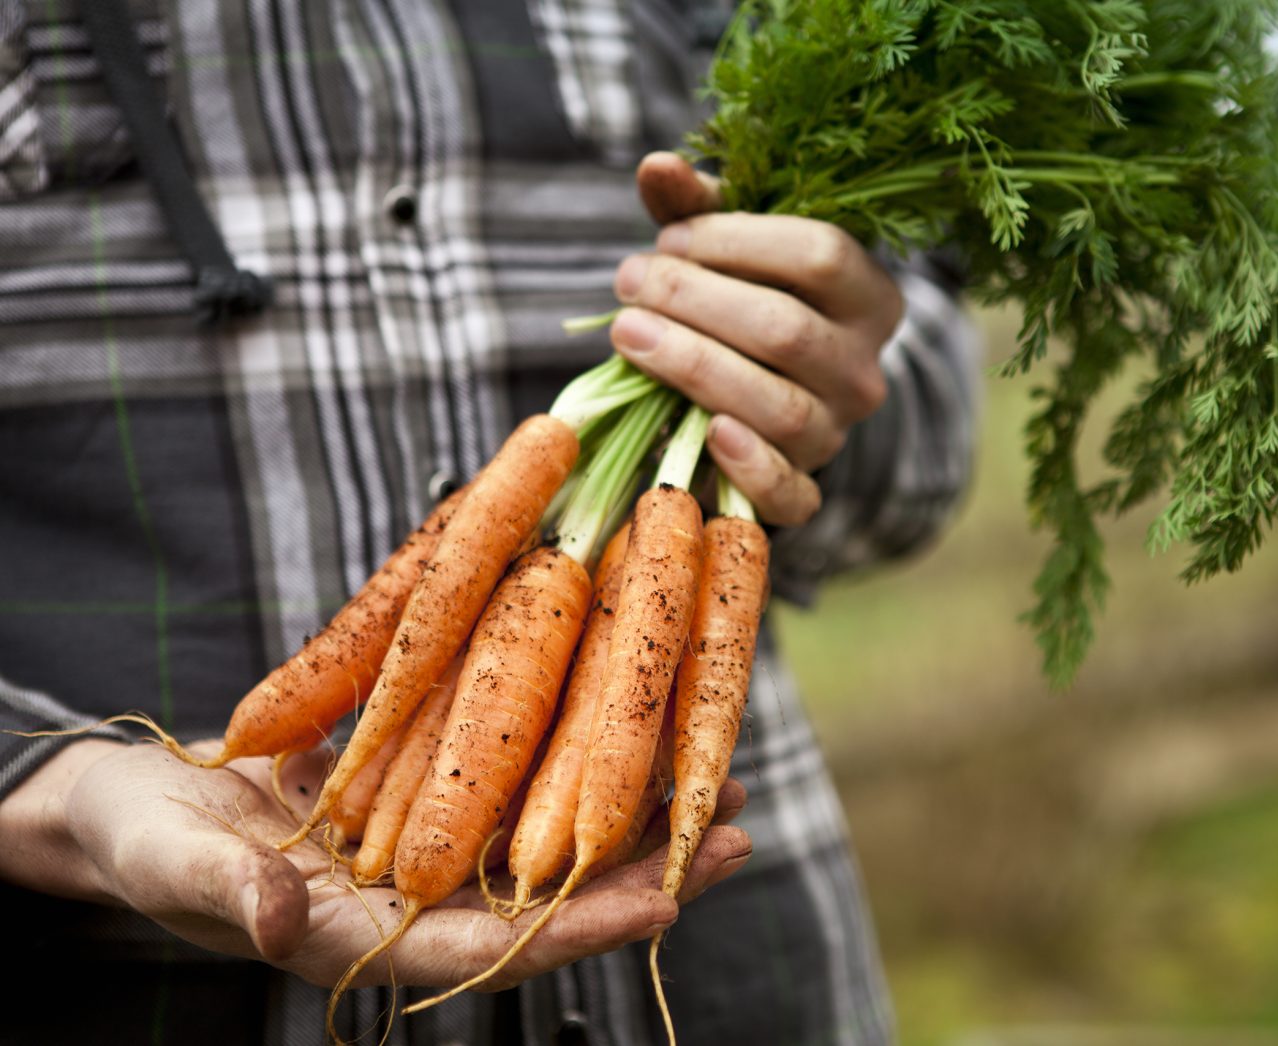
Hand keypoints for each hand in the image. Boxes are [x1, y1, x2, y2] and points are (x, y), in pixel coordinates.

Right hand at [0, 738, 749, 989]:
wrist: (132, 798)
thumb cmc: (138, 841)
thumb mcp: (168, 861)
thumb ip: (220, 891)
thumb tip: (278, 919)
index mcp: (367, 941)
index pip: (494, 949)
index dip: (580, 928)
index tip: (667, 900)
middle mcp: (416, 901)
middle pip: (547, 896)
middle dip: (643, 873)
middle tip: (740, 834)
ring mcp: (426, 847)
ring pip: (544, 836)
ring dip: (628, 813)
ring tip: (723, 778)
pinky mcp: (424, 788)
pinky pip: (512, 776)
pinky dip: (571, 753)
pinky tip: (630, 717)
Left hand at [613, 152, 903, 525]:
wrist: (748, 398)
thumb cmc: (739, 303)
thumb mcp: (724, 249)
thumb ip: (693, 208)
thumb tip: (656, 166)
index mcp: (871, 298)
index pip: (821, 255)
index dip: (734, 241)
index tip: (667, 239)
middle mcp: (866, 370)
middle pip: (786, 330)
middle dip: (694, 301)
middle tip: (627, 281)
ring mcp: (838, 434)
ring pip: (778, 406)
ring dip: (693, 366)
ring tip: (626, 332)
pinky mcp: (804, 488)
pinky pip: (791, 493)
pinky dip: (749, 467)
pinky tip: (705, 430)